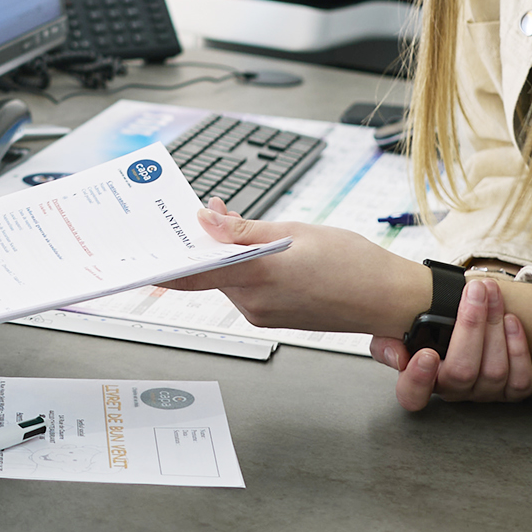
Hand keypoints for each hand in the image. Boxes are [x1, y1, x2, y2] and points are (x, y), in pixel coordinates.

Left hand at [164, 200, 430, 336]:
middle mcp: (255, 302)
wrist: (387, 299)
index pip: (193, 273)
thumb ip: (245, 229)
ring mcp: (262, 314)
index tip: (144, 249)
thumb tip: (206, 220)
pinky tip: (260, 250)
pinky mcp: (271, 319)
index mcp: (259, 276)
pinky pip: (244, 289)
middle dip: (204, 242)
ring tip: (242, 225)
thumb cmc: (354, 263)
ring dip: (226, 254)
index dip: (164, 261)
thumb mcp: (297, 231)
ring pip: (227, 279)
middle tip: (205, 213)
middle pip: (209, 271)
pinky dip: (243, 269)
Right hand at [370, 278, 531, 409]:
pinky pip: (518, 380)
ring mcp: (481, 393)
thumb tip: (399, 358)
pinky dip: (518, 349)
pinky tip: (511, 321)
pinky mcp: (509, 390)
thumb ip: (387, 344)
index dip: (419, 380)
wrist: (456, 319)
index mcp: (419, 381)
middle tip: (474, 291)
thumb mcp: (395, 332)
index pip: (412, 395)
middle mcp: (451, 391)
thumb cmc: (427, 328)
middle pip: (462, 372)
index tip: (426, 353)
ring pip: (493, 372)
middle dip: (472, 326)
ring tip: (492, 293)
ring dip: (496, 326)